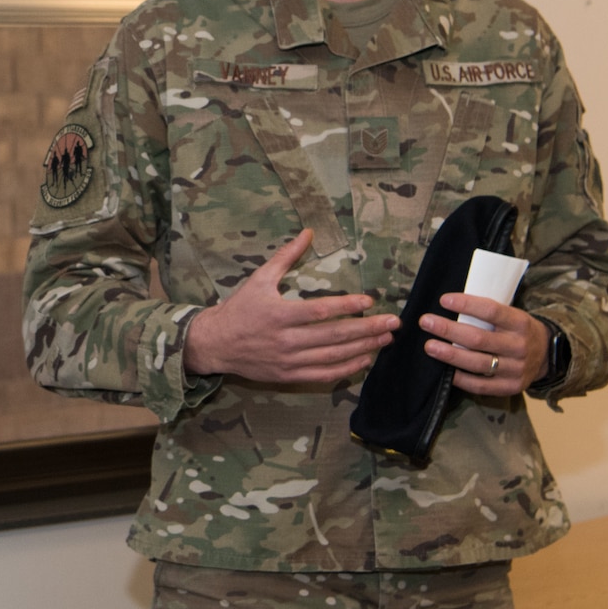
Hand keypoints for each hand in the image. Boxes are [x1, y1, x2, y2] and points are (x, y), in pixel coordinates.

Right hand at [183, 229, 400, 383]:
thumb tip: (308, 232)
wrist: (215, 344)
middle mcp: (285, 340)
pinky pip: (323, 375)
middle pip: (334, 335)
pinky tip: (364, 360)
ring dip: (363, 348)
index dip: (347, 306)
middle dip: (367, 329)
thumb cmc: (239, 309)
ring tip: (385, 339)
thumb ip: (286, 256)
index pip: (320, 311)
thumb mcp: (259, 279)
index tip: (370, 301)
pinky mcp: (288, 376)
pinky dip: (346, 369)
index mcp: (278, 314)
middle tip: (392, 323)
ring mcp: (287, 361)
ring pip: (333, 357)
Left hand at [420, 293, 547, 395]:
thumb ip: (488, 313)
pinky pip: (480, 385)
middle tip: (426, 322)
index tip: (443, 300)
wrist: (547, 355)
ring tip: (429, 346)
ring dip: (449, 355)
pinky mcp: (510, 387)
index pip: (491, 311)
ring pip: (477, 363)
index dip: (466, 305)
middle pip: (478, 339)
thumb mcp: (512, 315)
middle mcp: (519, 346)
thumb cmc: (517, 330)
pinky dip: (460, 378)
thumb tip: (449, 305)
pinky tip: (445, 371)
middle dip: (448, 330)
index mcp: (520, 323)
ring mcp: (516, 369)